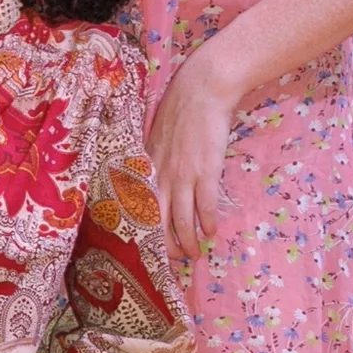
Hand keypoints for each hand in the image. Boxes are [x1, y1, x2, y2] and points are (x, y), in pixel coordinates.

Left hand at [146, 45, 237, 259]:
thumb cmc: (180, 111)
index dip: (144, 232)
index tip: (147, 248)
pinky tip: (212, 232)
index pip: (141, 209)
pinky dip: (208, 223)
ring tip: (195, 255)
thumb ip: (155, 162)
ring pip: (182, 220)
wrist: (201, 90)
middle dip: (166, 247)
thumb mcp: (157, 138)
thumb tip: (157, 180)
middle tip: (174, 262)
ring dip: (189, 241)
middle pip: (159, 222)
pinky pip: (206, 206)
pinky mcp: (206, 172)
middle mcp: (162, 177)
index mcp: (148, 169)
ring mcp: (184, 176)